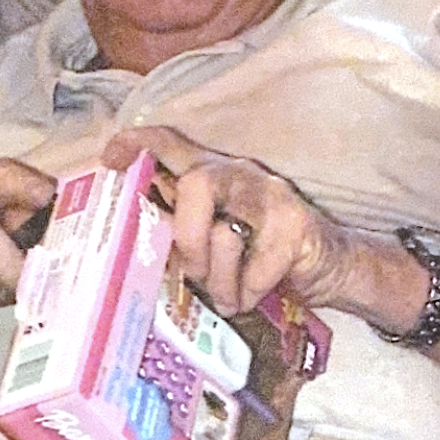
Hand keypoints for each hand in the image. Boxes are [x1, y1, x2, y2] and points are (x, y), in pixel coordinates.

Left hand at [103, 126, 348, 316]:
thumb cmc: (256, 254)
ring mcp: (270, 196)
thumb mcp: (210, 241)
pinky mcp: (296, 225)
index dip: (138, 145)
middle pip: (196, 186)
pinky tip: (254, 294)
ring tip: (227, 296)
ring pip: (225, 235)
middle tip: (193, 272)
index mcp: (210, 174)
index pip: (170, 143)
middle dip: (187, 239)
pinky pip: (256, 270)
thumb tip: (133, 251)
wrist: (330, 264)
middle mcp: (238, 174)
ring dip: (220, 281)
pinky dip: (248, 293)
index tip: (109, 160)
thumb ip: (178, 235)